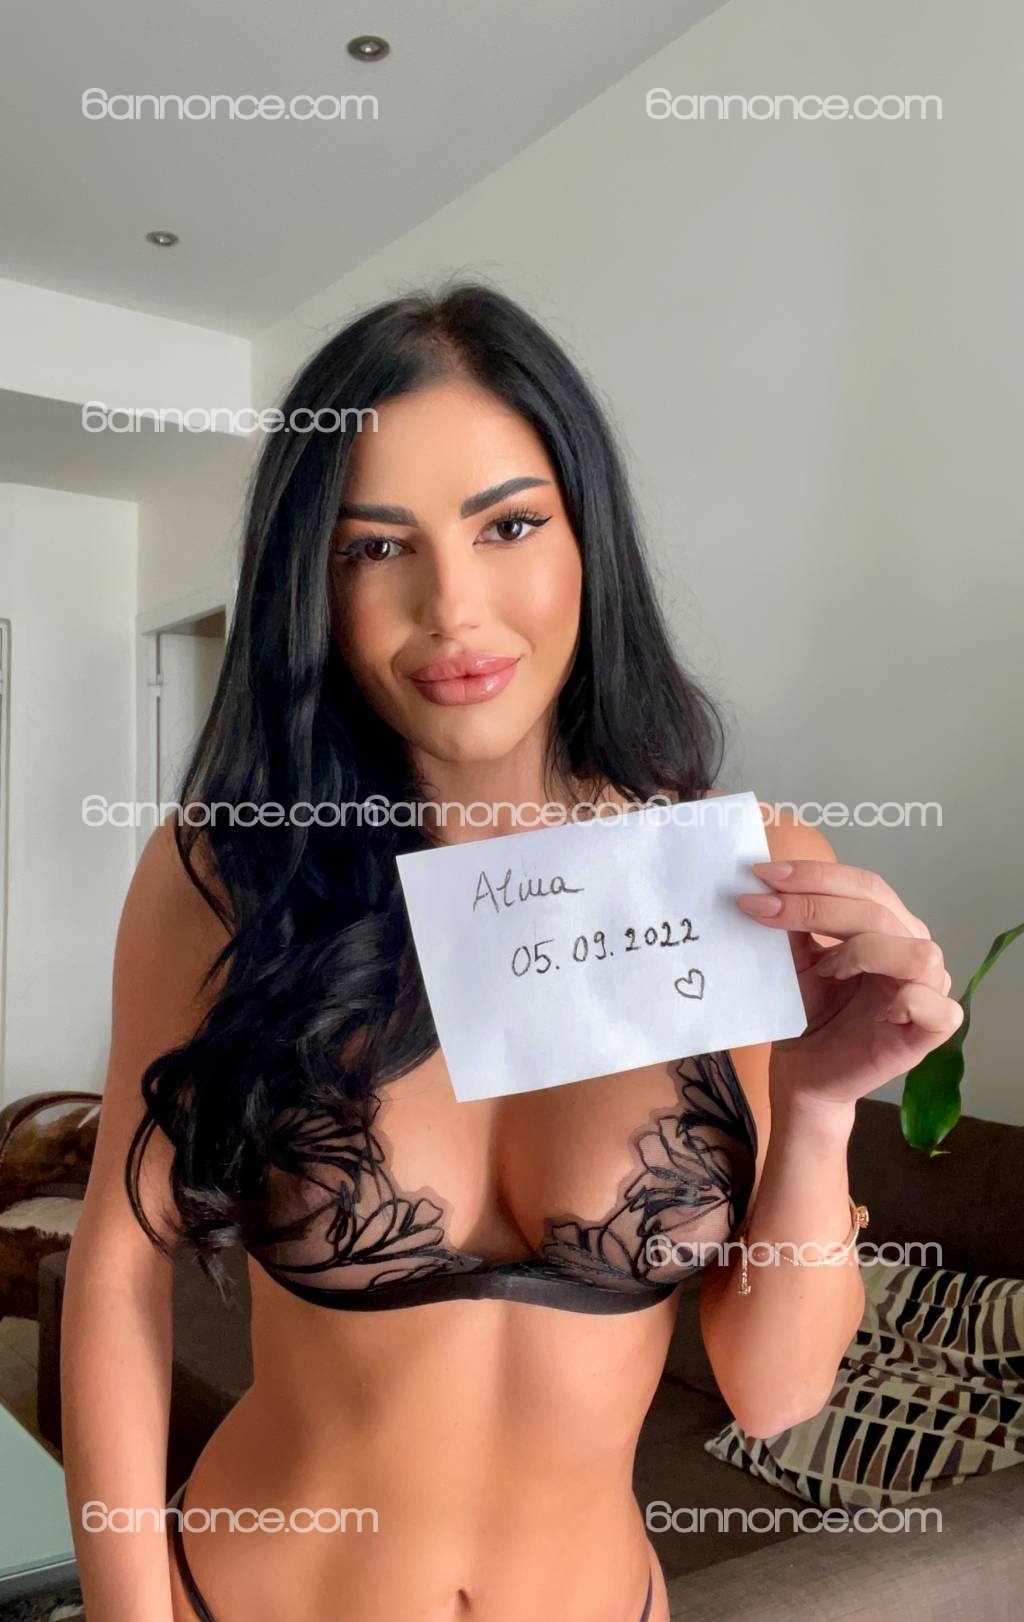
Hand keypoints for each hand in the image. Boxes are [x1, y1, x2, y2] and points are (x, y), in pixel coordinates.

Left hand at [737, 859, 963, 1106]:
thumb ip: (793, 918)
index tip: (763, 876)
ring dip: (861, 951)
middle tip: (764, 909)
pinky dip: (904, 999)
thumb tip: (767, 879)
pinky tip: (869, 1005)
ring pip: (916, 951)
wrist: (805, 1070)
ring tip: (825, 970)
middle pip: (880, 910)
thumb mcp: (795, 956)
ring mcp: (928, 991)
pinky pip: (936, 1007)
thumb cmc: (808, 1011)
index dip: (817, 876)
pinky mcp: (930, 1033)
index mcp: (889, 926)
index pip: (866, 885)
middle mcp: (913, 949)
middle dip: (816, 904)